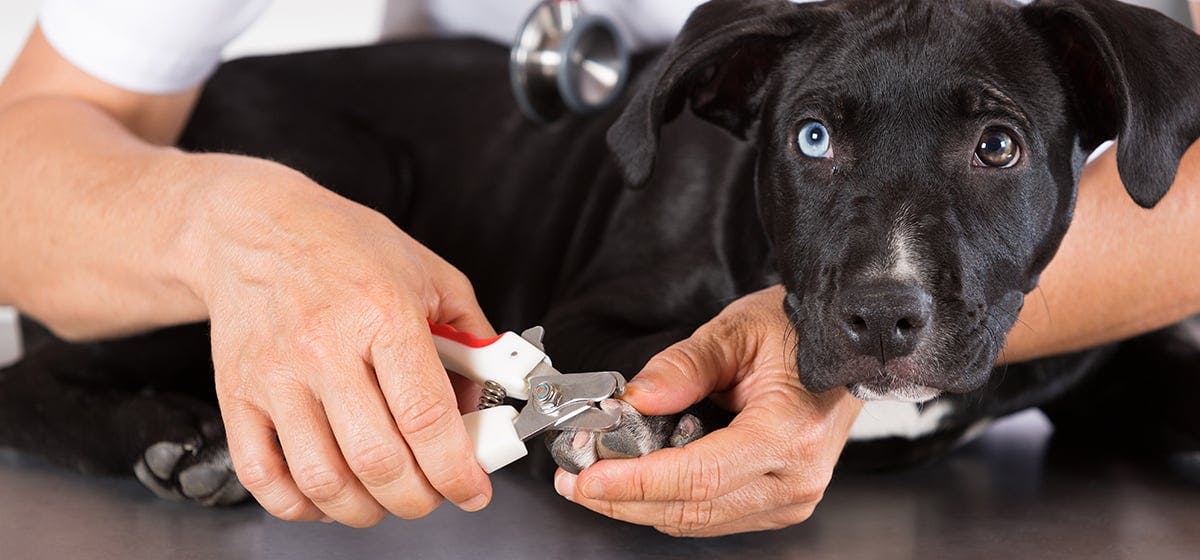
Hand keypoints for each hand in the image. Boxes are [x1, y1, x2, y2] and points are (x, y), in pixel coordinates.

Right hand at [181, 155, 493, 525]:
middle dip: (418, 498)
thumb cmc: (343, 245)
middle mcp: (323, 347)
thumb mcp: (428, 272)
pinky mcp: (237, 395)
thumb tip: (485, 399)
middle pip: (376, 460)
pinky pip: (264, 476)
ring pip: (322, 479)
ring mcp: (275, 375)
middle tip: (433, 494)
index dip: (456, 469)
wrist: (254, 228)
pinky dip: (300, 505)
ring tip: (386, 496)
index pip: (425, 415)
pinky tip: (329, 495)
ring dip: (365, 509)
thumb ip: (469, 336)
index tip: (473, 489)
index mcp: (381, 314)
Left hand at [552, 286, 862, 535]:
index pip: (698, 477)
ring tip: (594, 477)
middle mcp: (794, 479)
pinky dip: (667, 501)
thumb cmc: (800, 332)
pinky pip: (710, 515)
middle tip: (573, 479)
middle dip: (622, 499)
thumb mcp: (739, 329)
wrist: (844, 346)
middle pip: (690, 510)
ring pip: (695, 521)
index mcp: (789, 434)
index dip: (635, 483)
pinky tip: (637, 479)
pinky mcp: (777, 502)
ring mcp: (789, 498)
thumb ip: (684, 365)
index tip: (586, 479)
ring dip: (638, 504)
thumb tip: (637, 398)